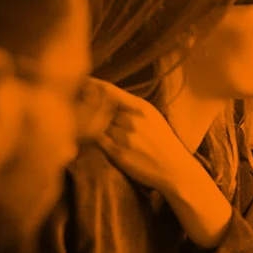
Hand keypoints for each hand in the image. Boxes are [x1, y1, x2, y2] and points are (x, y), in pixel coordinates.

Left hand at [87, 79, 203, 195]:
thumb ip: (130, 105)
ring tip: (85, 122)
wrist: (175, 169)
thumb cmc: (163, 141)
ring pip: (96, 124)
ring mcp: (124, 138)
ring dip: (90, 122)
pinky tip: (97, 137)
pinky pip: (97, 140)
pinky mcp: (117, 154)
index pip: (109, 91)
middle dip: (88, 104)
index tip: (82, 83)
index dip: (91, 85)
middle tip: (77, 103)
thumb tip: (104, 94)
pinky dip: (94, 137)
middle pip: (99, 107)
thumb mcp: (153, 116)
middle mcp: (132, 121)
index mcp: (142, 108)